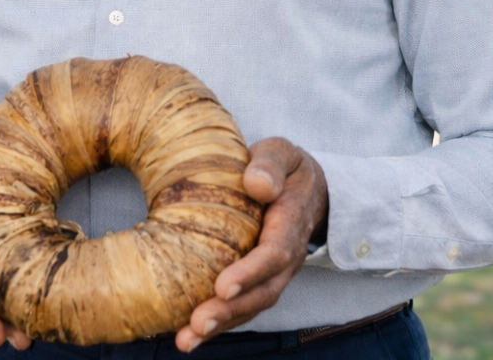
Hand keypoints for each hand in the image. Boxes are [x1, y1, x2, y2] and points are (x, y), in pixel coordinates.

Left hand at [175, 137, 328, 352]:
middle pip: (263, 291)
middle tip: (198, 324)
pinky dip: (218, 322)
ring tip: (187, 339)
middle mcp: (286, 256)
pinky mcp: (258, 281)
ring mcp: (274, 273)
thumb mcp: (282, 153)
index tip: (222, 285)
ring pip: (251, 306)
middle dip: (231, 311)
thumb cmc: (285, 168)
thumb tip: (257, 185)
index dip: (251, 272)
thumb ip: (271, 164)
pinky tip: (187, 334)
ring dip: (221, 324)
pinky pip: (241, 306)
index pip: (275, 253)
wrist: (306, 188)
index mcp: (291, 221)